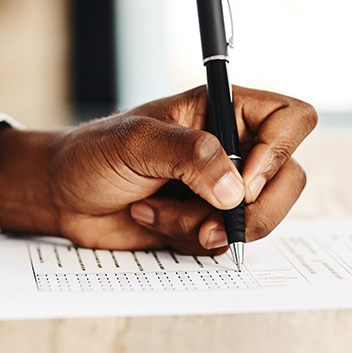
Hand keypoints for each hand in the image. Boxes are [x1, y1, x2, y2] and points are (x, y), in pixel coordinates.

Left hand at [0, 86, 316, 254]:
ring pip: (260, 218)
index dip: (279, 150)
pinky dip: (189, 239)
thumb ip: (189, 156)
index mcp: (223, 110)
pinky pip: (225, 243)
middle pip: (289, 177)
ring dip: (208, 226)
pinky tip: (153, 219)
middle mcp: (232, 147)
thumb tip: (234, 189)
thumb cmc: (92, 153)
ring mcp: (222, 188)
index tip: (243, 179)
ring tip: (160, 212)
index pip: (290, 119)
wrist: (61, 195)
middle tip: (214, 218)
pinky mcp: (208, 222)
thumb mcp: (136, 142)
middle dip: (255, 208)